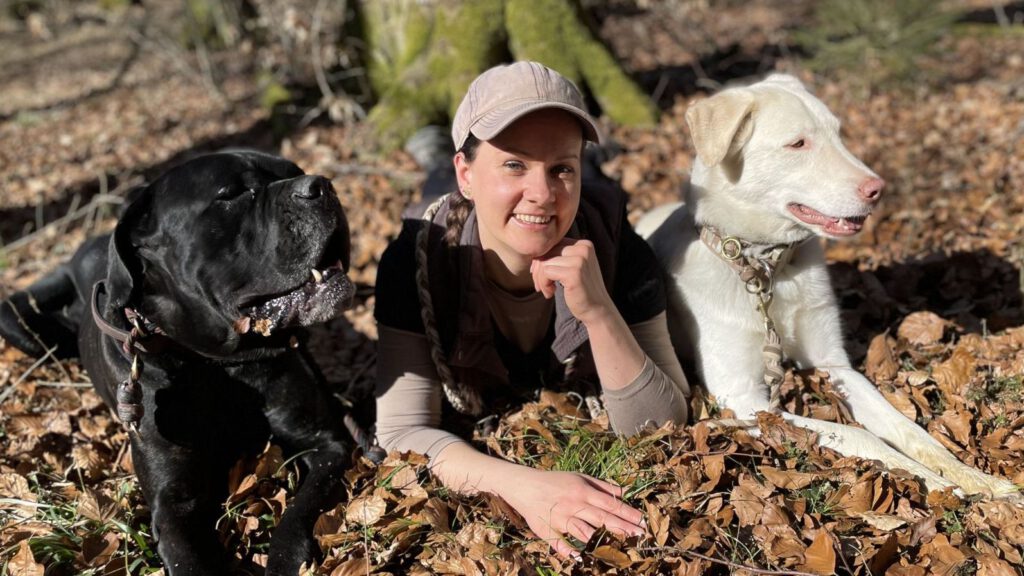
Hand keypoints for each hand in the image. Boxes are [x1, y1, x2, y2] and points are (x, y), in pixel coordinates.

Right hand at [499, 468, 644, 557]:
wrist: (524, 485)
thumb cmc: (555, 481)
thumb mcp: (579, 477)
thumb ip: (601, 485)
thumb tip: (623, 492)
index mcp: (582, 491)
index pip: (609, 503)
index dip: (627, 512)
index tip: (642, 521)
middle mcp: (573, 505)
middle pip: (601, 517)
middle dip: (622, 526)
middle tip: (640, 534)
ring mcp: (560, 518)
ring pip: (582, 530)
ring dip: (599, 537)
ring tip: (617, 544)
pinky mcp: (547, 529)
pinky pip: (558, 542)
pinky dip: (568, 550)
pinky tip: (579, 557)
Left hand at [531, 239, 613, 325]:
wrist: (597, 310)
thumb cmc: (580, 290)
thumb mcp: (571, 267)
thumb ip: (559, 257)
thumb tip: (534, 254)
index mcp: (584, 245)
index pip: (553, 244)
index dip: (542, 260)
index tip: (541, 276)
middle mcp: (583, 248)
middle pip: (547, 252)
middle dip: (538, 270)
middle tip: (540, 286)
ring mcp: (580, 260)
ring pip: (544, 263)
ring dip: (540, 279)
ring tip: (547, 291)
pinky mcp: (574, 273)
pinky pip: (546, 272)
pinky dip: (544, 284)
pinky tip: (550, 293)